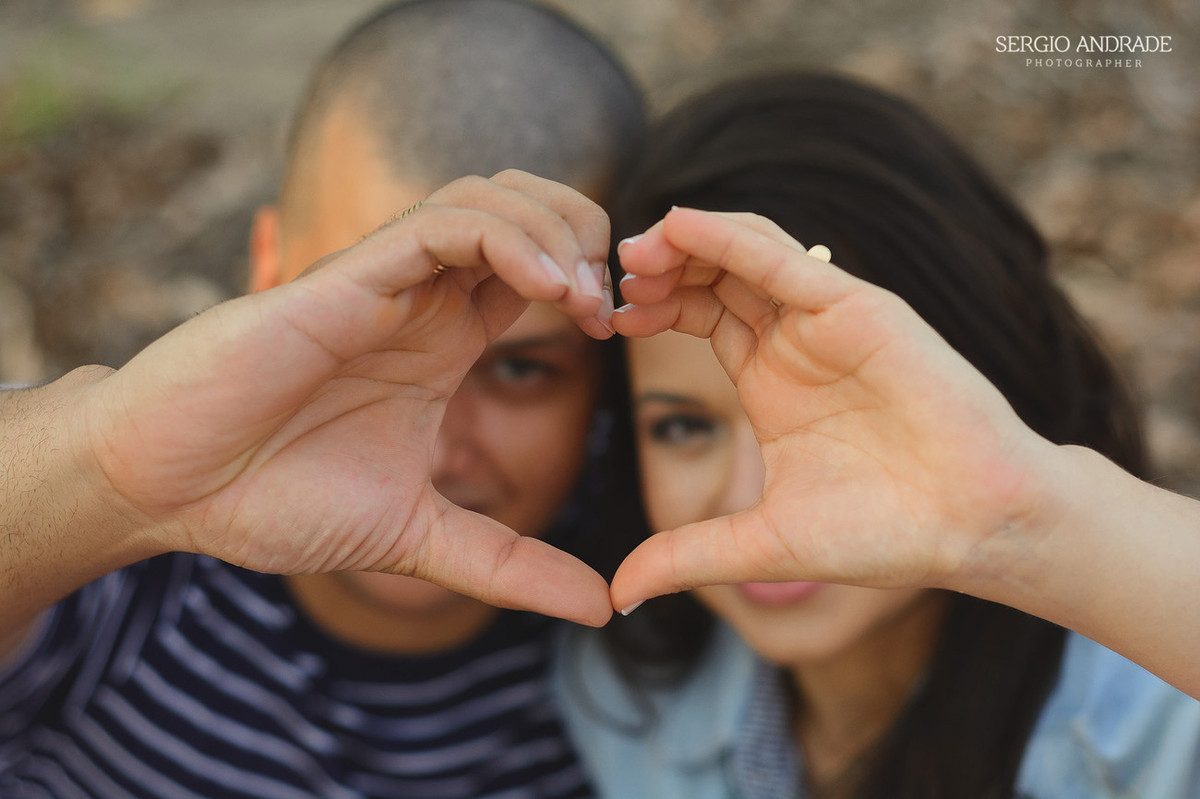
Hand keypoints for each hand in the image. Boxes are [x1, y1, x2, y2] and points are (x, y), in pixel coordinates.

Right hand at [77, 171, 613, 625]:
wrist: (171, 491)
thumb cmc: (274, 500)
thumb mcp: (421, 537)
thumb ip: (511, 564)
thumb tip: (602, 607)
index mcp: (443, 338)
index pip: (541, 267)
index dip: (595, 283)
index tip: (625, 334)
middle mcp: (419, 298)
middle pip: (529, 208)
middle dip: (589, 236)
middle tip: (614, 307)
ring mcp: (384, 282)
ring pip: (491, 197)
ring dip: (557, 232)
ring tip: (585, 301)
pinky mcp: (346, 277)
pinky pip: (443, 223)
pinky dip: (507, 238)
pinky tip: (546, 288)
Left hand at [609, 207, 1058, 609]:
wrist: (972, 528)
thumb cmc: (884, 534)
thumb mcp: (759, 544)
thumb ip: (686, 556)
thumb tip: (619, 596)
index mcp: (772, 380)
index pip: (703, 315)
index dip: (656, 307)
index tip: (610, 315)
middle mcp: (797, 341)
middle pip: (717, 276)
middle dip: (663, 267)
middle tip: (611, 270)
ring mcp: (828, 320)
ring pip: (746, 254)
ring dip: (687, 243)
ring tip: (635, 250)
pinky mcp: (861, 310)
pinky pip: (786, 262)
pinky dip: (732, 239)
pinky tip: (681, 226)